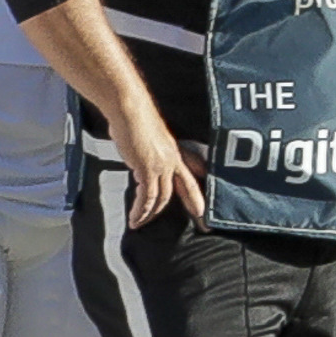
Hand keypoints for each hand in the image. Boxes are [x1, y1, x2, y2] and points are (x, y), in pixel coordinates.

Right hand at [115, 107, 208, 229]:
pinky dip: (140, 210)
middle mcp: (174, 159)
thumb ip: (152, 151)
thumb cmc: (136, 120)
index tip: (205, 204)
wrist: (130, 111)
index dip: (199, 189)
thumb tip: (142, 160)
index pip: (194, 173)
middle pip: (188, 188)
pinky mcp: (148, 169)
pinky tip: (135, 218)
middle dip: (194, 206)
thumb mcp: (150, 138)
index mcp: (176, 152)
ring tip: (140, 223)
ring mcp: (163, 165)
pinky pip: (147, 197)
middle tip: (203, 225)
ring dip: (150, 213)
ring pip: (162, 197)